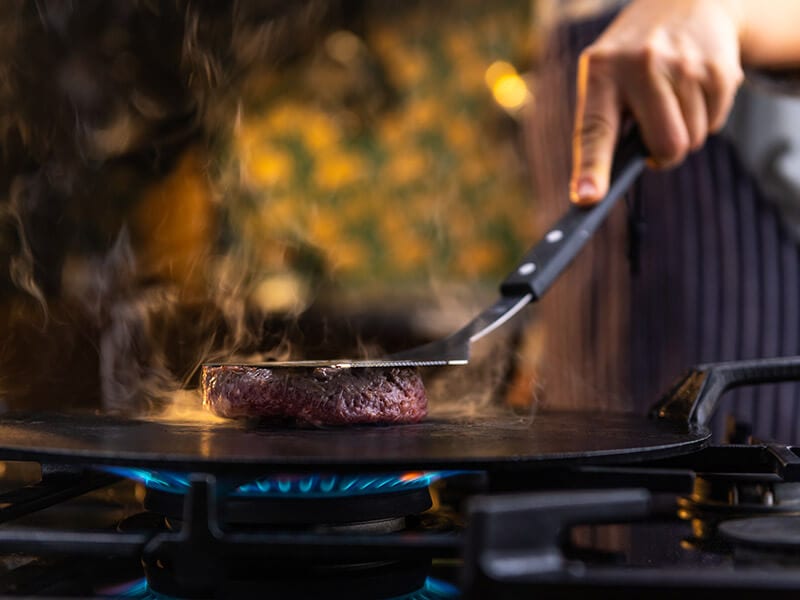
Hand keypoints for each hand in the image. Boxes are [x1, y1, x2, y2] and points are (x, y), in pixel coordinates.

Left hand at [570, 0, 743, 204]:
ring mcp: (683, 64)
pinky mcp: (718, 66)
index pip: (594, 131)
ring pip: (692, 139)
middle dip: (664, 155)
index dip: (592, 169)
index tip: (589, 198)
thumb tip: (602, 187)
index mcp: (601, 72)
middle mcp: (641, 65)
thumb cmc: (631, 60)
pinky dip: (705, 118)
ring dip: (685, 132)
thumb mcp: (605, 76)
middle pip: (665, 146)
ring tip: (673, 99)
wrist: (682, 3)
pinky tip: (693, 90)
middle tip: (656, 137)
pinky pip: (715, 123)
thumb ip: (603, 124)